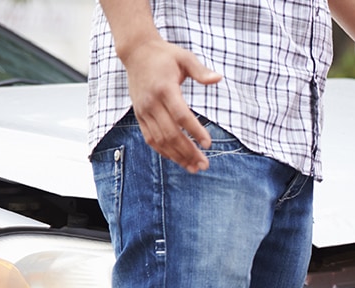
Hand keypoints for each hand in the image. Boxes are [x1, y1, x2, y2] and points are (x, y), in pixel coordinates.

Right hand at [123, 38, 221, 172]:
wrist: (136, 52)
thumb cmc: (165, 55)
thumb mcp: (185, 57)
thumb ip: (201, 71)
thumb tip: (218, 78)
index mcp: (165, 89)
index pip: (181, 115)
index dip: (195, 131)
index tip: (208, 144)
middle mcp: (152, 103)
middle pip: (171, 133)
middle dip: (188, 151)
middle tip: (205, 164)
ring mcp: (144, 111)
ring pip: (160, 140)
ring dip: (177, 156)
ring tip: (194, 167)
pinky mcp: (140, 115)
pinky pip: (150, 138)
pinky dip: (164, 151)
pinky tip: (178, 160)